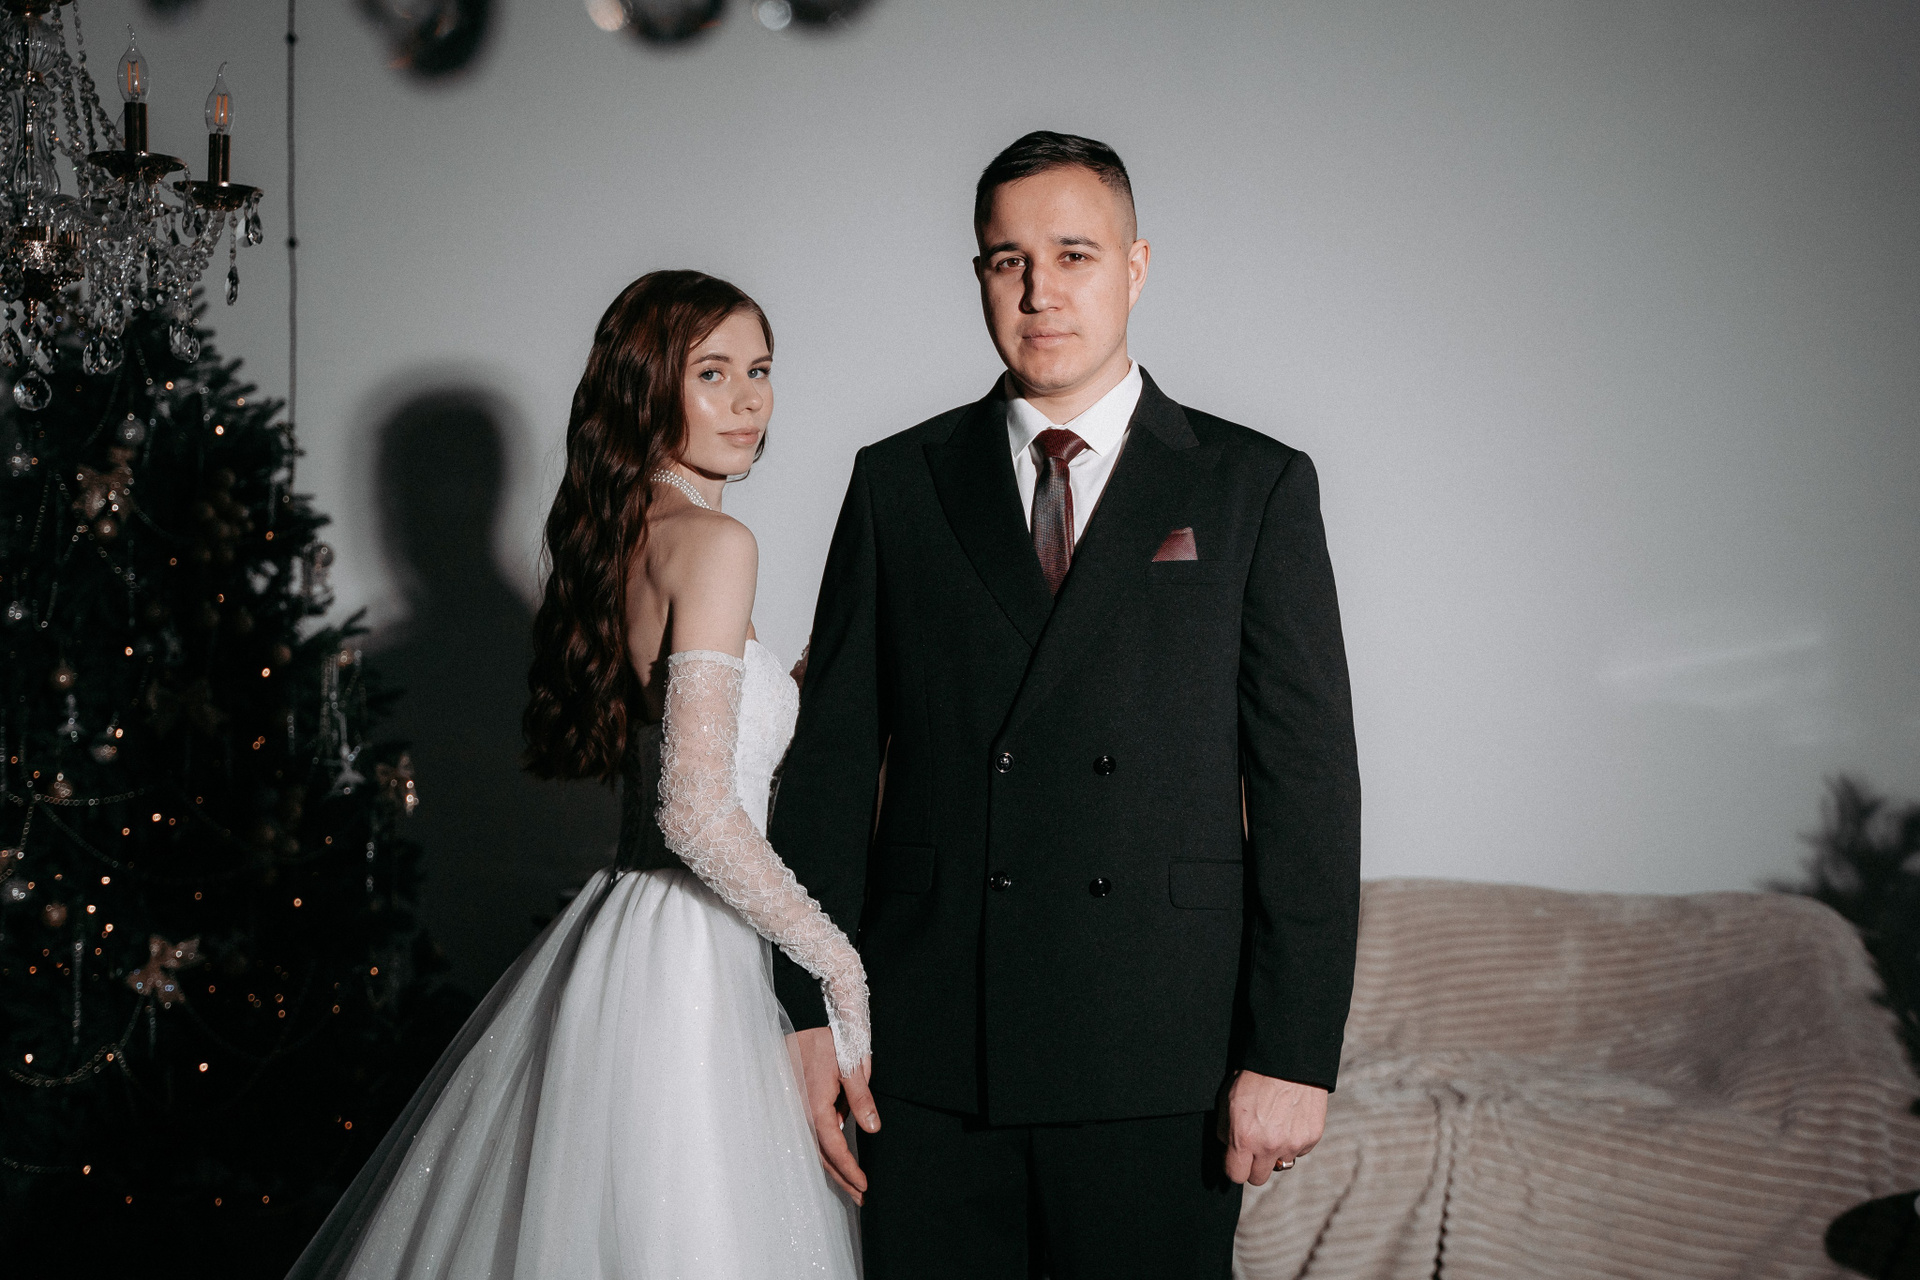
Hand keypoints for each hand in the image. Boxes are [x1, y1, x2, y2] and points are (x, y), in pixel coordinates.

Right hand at [790, 1026, 880, 1204]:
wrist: (798, 1031)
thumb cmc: (827, 1044)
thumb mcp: (850, 1066)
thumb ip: (861, 1098)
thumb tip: (873, 1129)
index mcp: (815, 1107)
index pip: (834, 1148)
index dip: (849, 1169)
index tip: (864, 1186)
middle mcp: (801, 1116)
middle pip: (821, 1157)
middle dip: (842, 1179)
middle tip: (861, 1198)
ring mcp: (795, 1115)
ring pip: (813, 1150)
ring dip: (833, 1168)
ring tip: (852, 1186)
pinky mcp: (794, 1111)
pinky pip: (809, 1138)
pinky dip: (824, 1153)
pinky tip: (836, 1160)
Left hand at [1219, 1069, 1326, 1185]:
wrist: (1289, 1058)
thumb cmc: (1254, 1075)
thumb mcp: (1227, 1099)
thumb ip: (1225, 1130)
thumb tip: (1228, 1148)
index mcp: (1244, 1138)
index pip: (1236, 1176)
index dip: (1233, 1167)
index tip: (1236, 1160)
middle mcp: (1269, 1146)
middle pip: (1258, 1178)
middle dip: (1254, 1166)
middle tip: (1254, 1147)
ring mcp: (1293, 1144)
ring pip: (1281, 1164)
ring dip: (1275, 1153)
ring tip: (1274, 1127)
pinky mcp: (1311, 1138)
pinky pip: (1299, 1151)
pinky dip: (1293, 1141)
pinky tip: (1289, 1119)